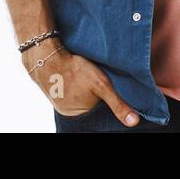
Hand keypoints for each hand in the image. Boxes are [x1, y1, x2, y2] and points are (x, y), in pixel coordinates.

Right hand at [24, 41, 141, 126]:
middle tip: (94, 81)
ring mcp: (59, 101)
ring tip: (84, 77)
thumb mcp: (101, 85)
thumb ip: (118, 104)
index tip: (106, 88)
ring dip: (83, 89)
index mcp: (80, 114)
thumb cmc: (74, 69)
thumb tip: (134, 122)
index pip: (99, 111)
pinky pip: (68, 90)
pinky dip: (73, 85)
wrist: (45, 56)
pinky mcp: (52, 90)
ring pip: (78, 97)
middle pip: (88, 105)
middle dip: (94, 95)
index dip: (105, 100)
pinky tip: (74, 76)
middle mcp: (68, 111)